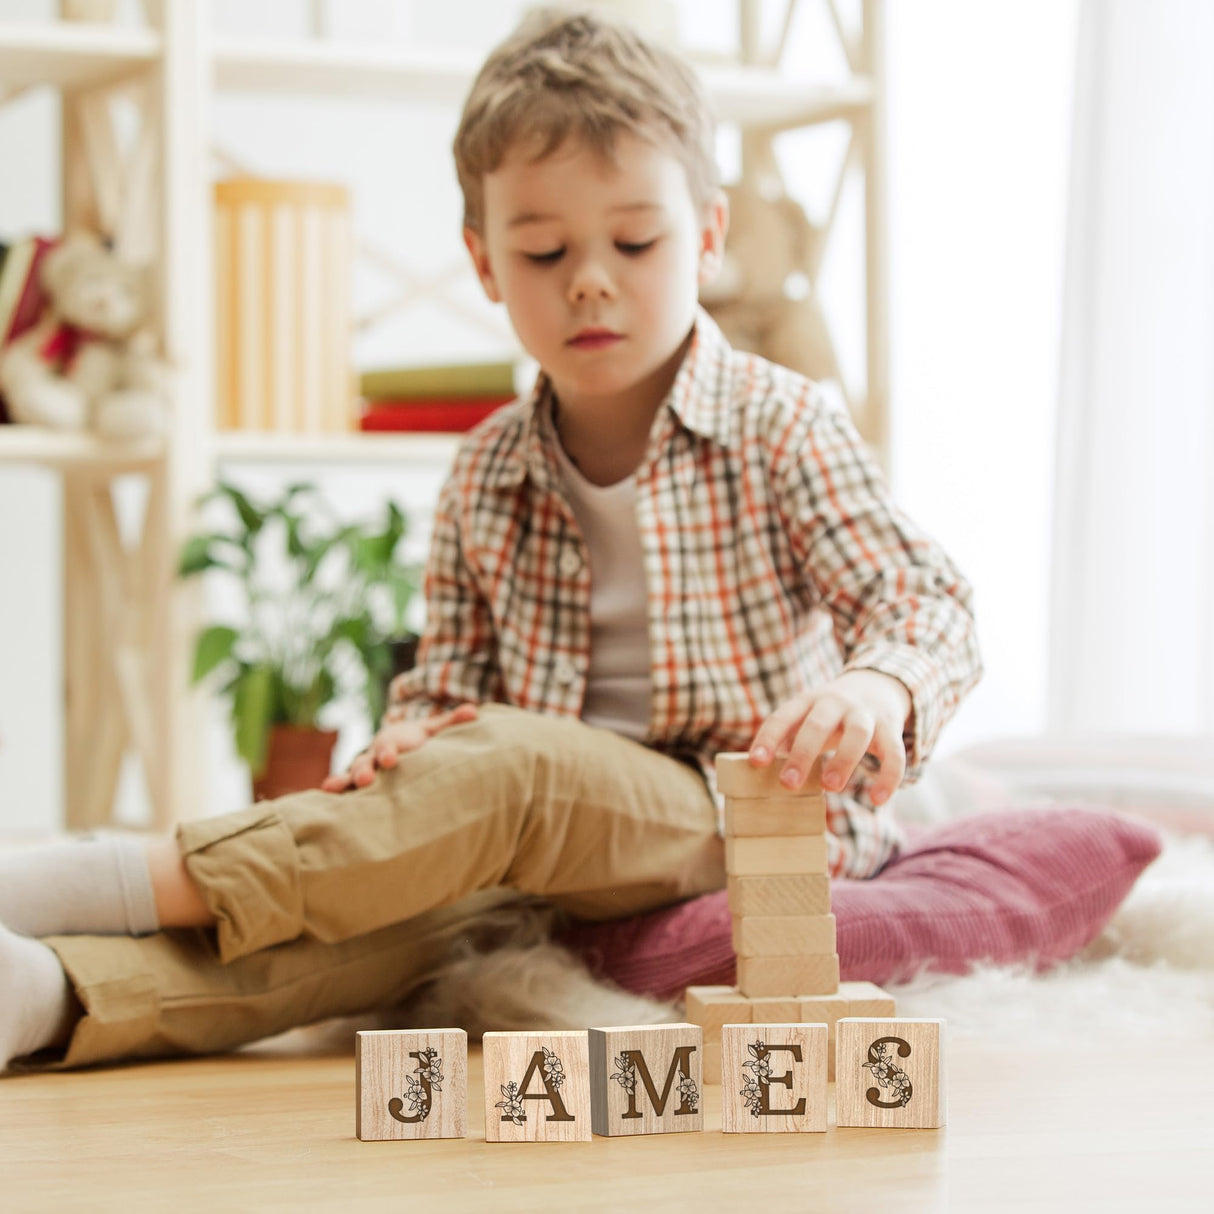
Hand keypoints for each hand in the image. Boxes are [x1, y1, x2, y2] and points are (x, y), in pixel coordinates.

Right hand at [320, 703, 478, 792]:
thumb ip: (451, 722)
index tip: (392, 759)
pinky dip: (336, 794)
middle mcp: (374, 756)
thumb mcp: (433, 731)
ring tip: (333, 789)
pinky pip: (345, 790)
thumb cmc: (418, 741)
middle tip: (367, 780)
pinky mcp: (358, 786)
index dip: (390, 751)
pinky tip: (324, 802)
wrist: (398, 745)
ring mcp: (364, 771)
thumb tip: (474, 712)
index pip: (389, 746)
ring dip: (344, 782)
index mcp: (392, 742)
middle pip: (366, 762)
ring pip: (351, 776)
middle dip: (365, 771)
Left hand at [748, 671, 910, 804]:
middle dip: (802, 754)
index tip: (756, 762)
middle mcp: (835, 703)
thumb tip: (756, 775)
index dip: (768, 738)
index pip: (783, 717)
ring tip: (830, 787)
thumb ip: (787, 740)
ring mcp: (865, 713)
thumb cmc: (830, 714)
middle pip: (818, 725)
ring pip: (857, 733)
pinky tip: (878, 799)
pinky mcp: (890, 727)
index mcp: (807, 701)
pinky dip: (888, 776)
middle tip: (788, 784)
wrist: (876, 684)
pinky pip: (894, 752)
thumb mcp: (806, 717)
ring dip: (843, 760)